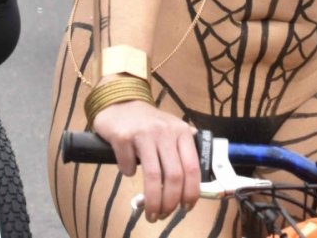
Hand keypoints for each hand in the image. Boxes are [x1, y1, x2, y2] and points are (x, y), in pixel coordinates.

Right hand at [91, 100, 199, 221]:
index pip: (192, 168)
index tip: (186, 207)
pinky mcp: (123, 136)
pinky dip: (127, 174)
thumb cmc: (149, 122)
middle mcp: (165, 131)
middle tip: (164, 215)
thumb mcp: (172, 130)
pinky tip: (127, 170)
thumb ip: (184, 150)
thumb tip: (196, 182)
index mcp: (181, 131)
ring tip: (150, 212)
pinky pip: (127, 167)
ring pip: (153, 176)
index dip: (192, 192)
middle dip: (170, 202)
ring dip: (152, 200)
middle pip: (174, 176)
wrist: (121, 101)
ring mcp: (143, 133)